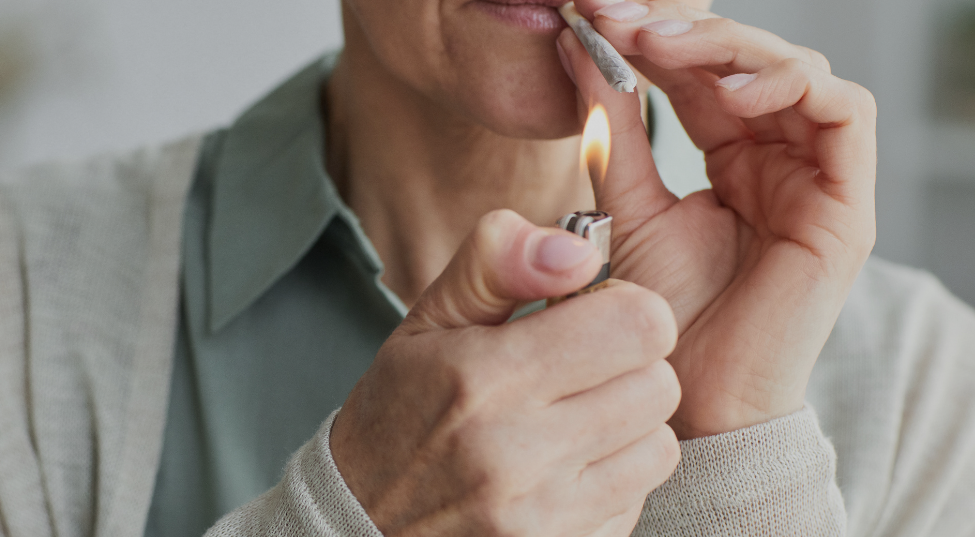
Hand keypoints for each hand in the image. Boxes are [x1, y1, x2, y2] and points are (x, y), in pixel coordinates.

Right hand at [331, 210, 680, 535]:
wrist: (357, 524)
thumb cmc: (397, 413)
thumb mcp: (427, 321)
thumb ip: (497, 262)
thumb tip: (576, 248)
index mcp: (484, 377)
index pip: (638, 324)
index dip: (623, 307)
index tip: (588, 316)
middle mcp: (516, 450)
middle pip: (659, 384)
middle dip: (628, 365)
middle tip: (579, 369)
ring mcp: (540, 512)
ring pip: (659, 445)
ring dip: (628, 425)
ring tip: (572, 419)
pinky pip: (636, 500)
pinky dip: (611, 479)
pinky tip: (562, 468)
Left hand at [558, 0, 876, 437]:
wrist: (687, 396)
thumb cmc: (660, 315)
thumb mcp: (626, 206)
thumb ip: (612, 132)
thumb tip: (581, 52)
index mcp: (730, 154)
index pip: (702, 72)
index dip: (655, 37)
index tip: (596, 17)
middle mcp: (778, 157)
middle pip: (750, 60)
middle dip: (687, 30)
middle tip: (625, 18)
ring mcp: (815, 178)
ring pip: (799, 72)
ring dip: (733, 48)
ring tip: (667, 47)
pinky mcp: (846, 205)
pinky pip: (846, 114)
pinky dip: (791, 86)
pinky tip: (729, 92)